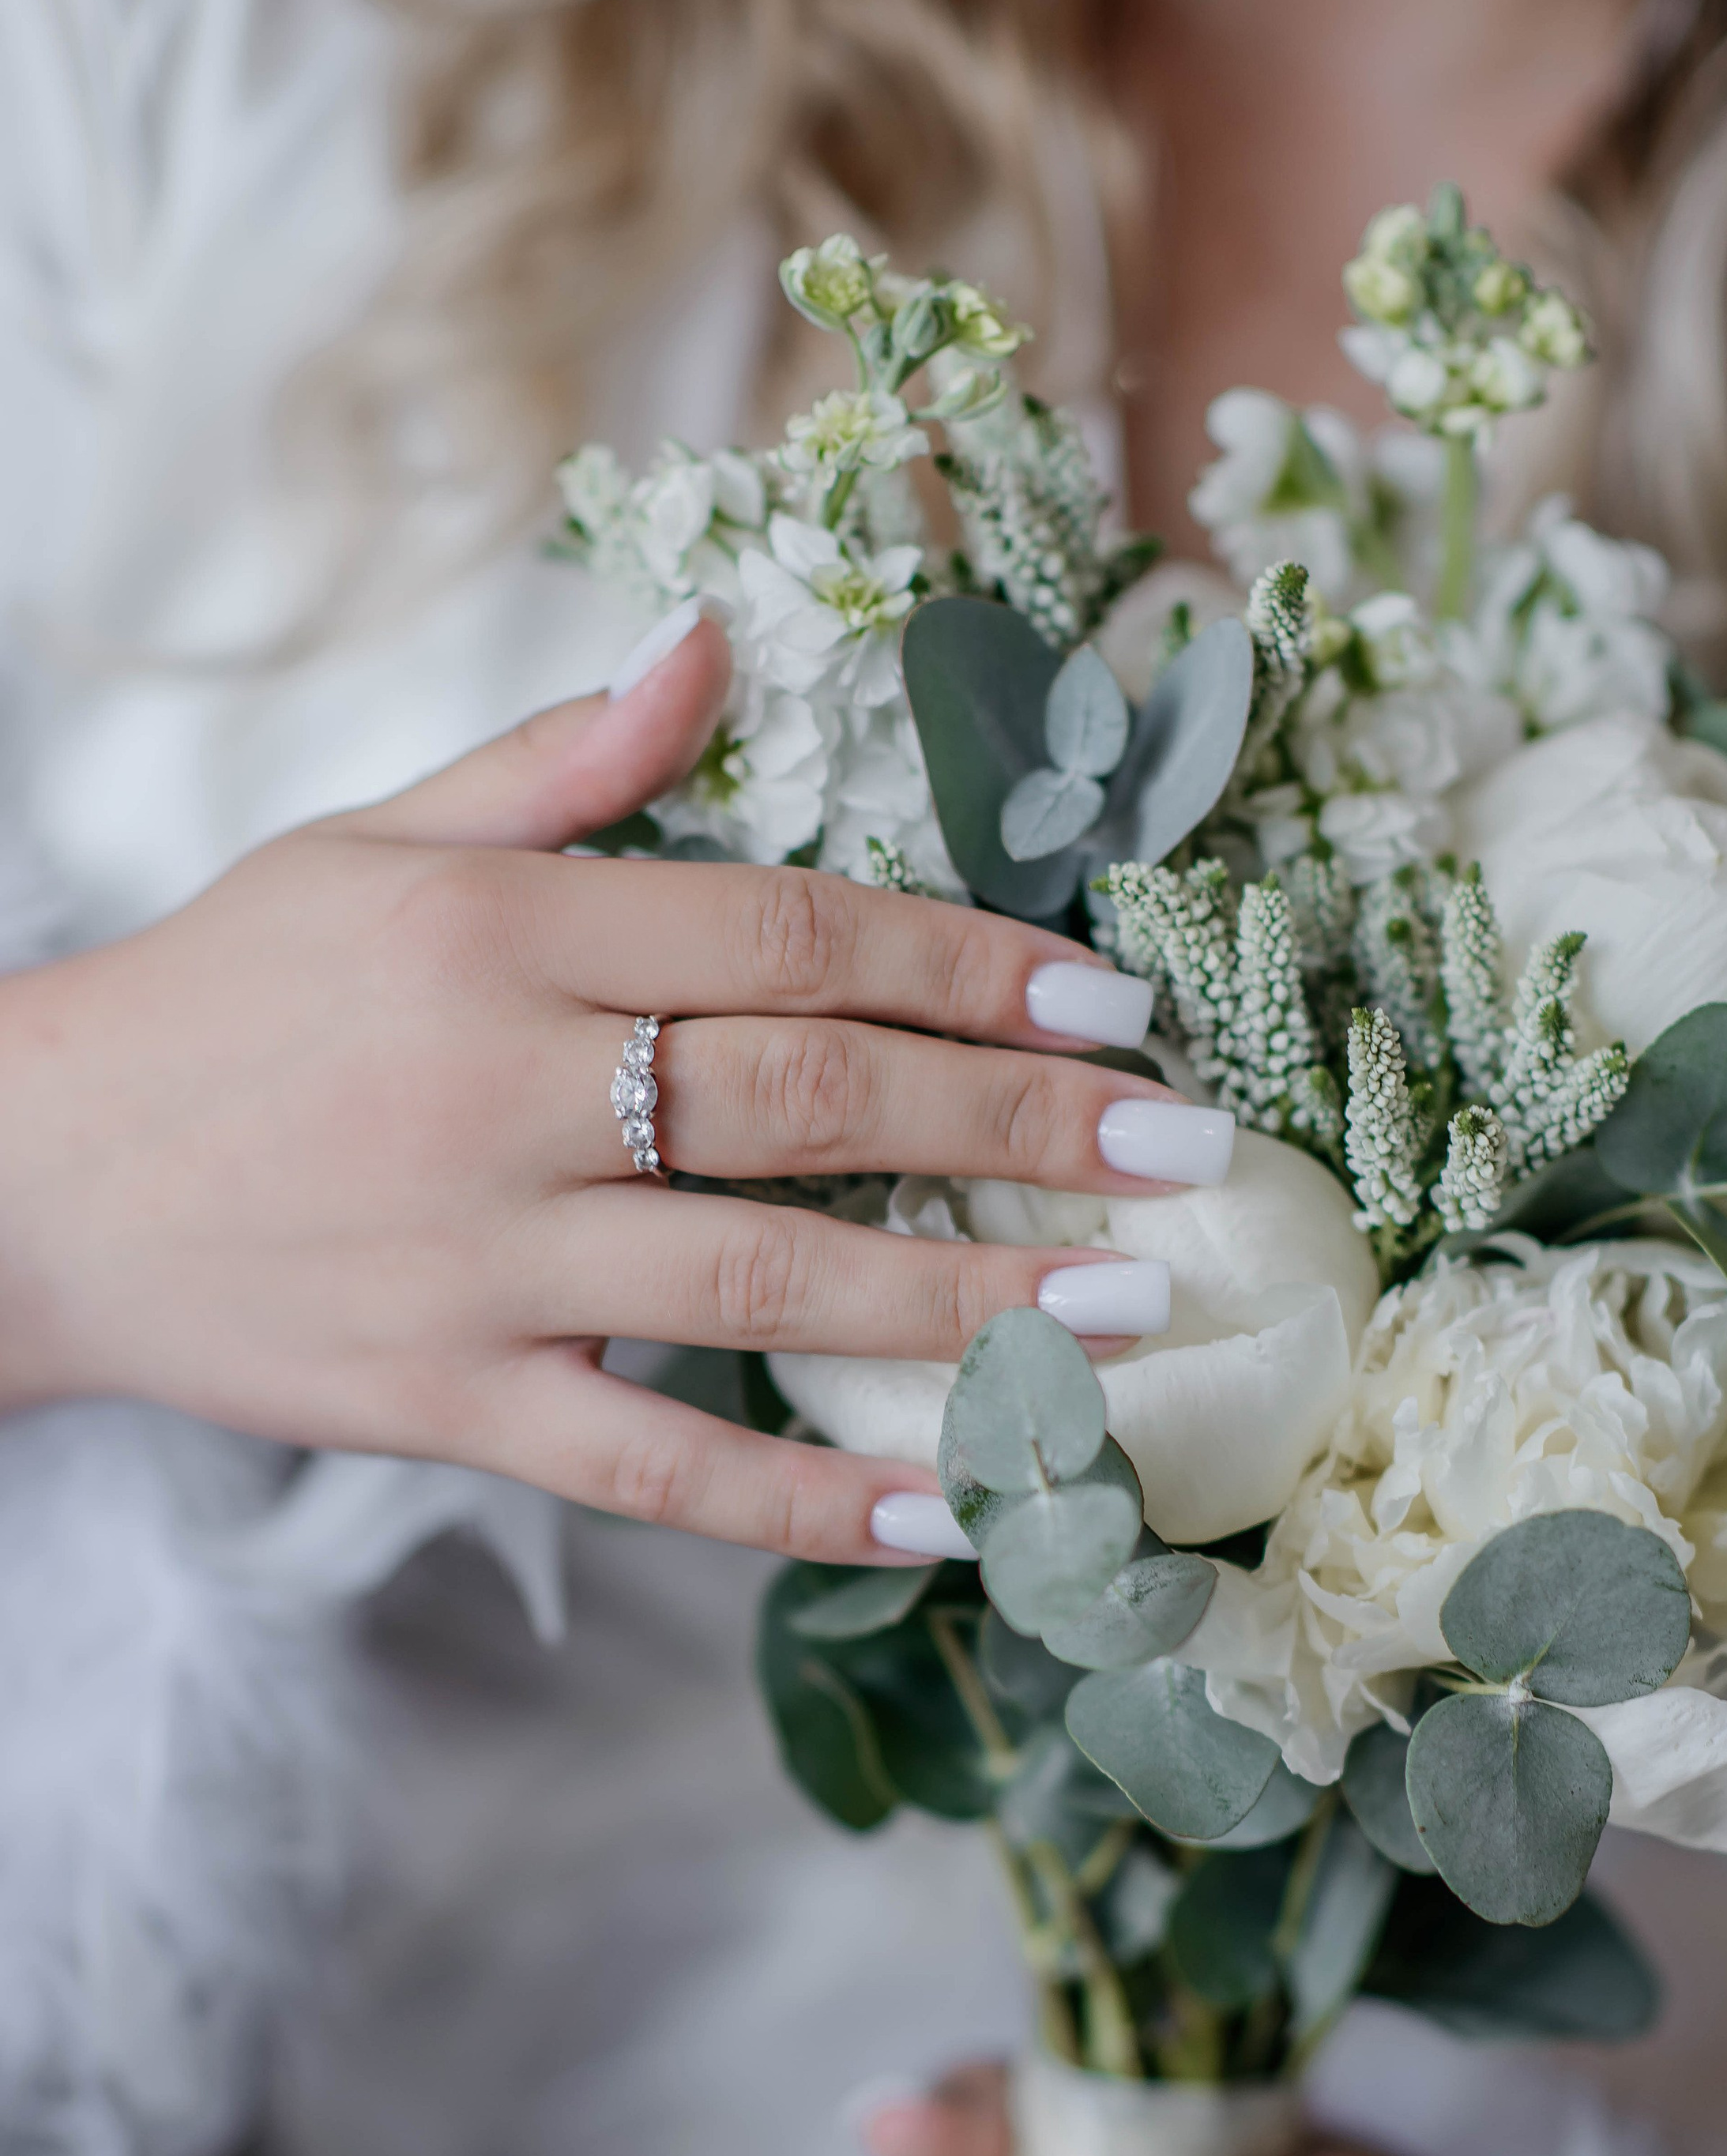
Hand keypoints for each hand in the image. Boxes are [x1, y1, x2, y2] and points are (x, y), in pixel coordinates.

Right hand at [0, 625, 1223, 1556]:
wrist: (30, 1178)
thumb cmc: (225, 1001)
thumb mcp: (372, 843)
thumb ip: (561, 764)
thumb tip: (713, 641)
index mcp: (505, 930)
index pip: (792, 934)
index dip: (971, 965)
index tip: (1111, 1002)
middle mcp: (508, 1088)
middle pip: (817, 1095)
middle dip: (1021, 1123)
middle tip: (1182, 1152)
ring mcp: (482, 1258)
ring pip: (765, 1278)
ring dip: (965, 1300)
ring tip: (1123, 1310)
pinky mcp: (449, 1401)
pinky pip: (655, 1464)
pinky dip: (804, 1496)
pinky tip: (946, 1514)